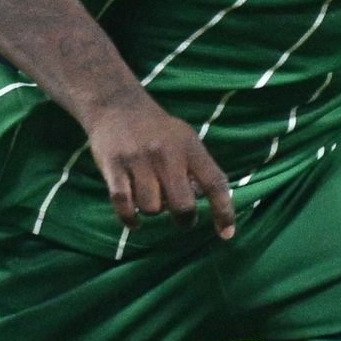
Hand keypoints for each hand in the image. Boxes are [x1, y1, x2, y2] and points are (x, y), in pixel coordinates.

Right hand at [83, 91, 236, 237]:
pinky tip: (135, 221)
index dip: (224, 211)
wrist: (116, 105)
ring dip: (153, 211)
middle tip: (183, 219)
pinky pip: (124, 206)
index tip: (227, 234)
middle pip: (182, 204)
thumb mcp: (185, 139)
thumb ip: (197, 168)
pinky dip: (130, 219)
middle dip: (184, 219)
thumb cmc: (158, 129)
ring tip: (152, 199)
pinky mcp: (113, 167)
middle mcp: (166, 153)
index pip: (215, 182)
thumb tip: (207, 202)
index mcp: (189, 146)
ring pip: (152, 208)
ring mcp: (138, 161)